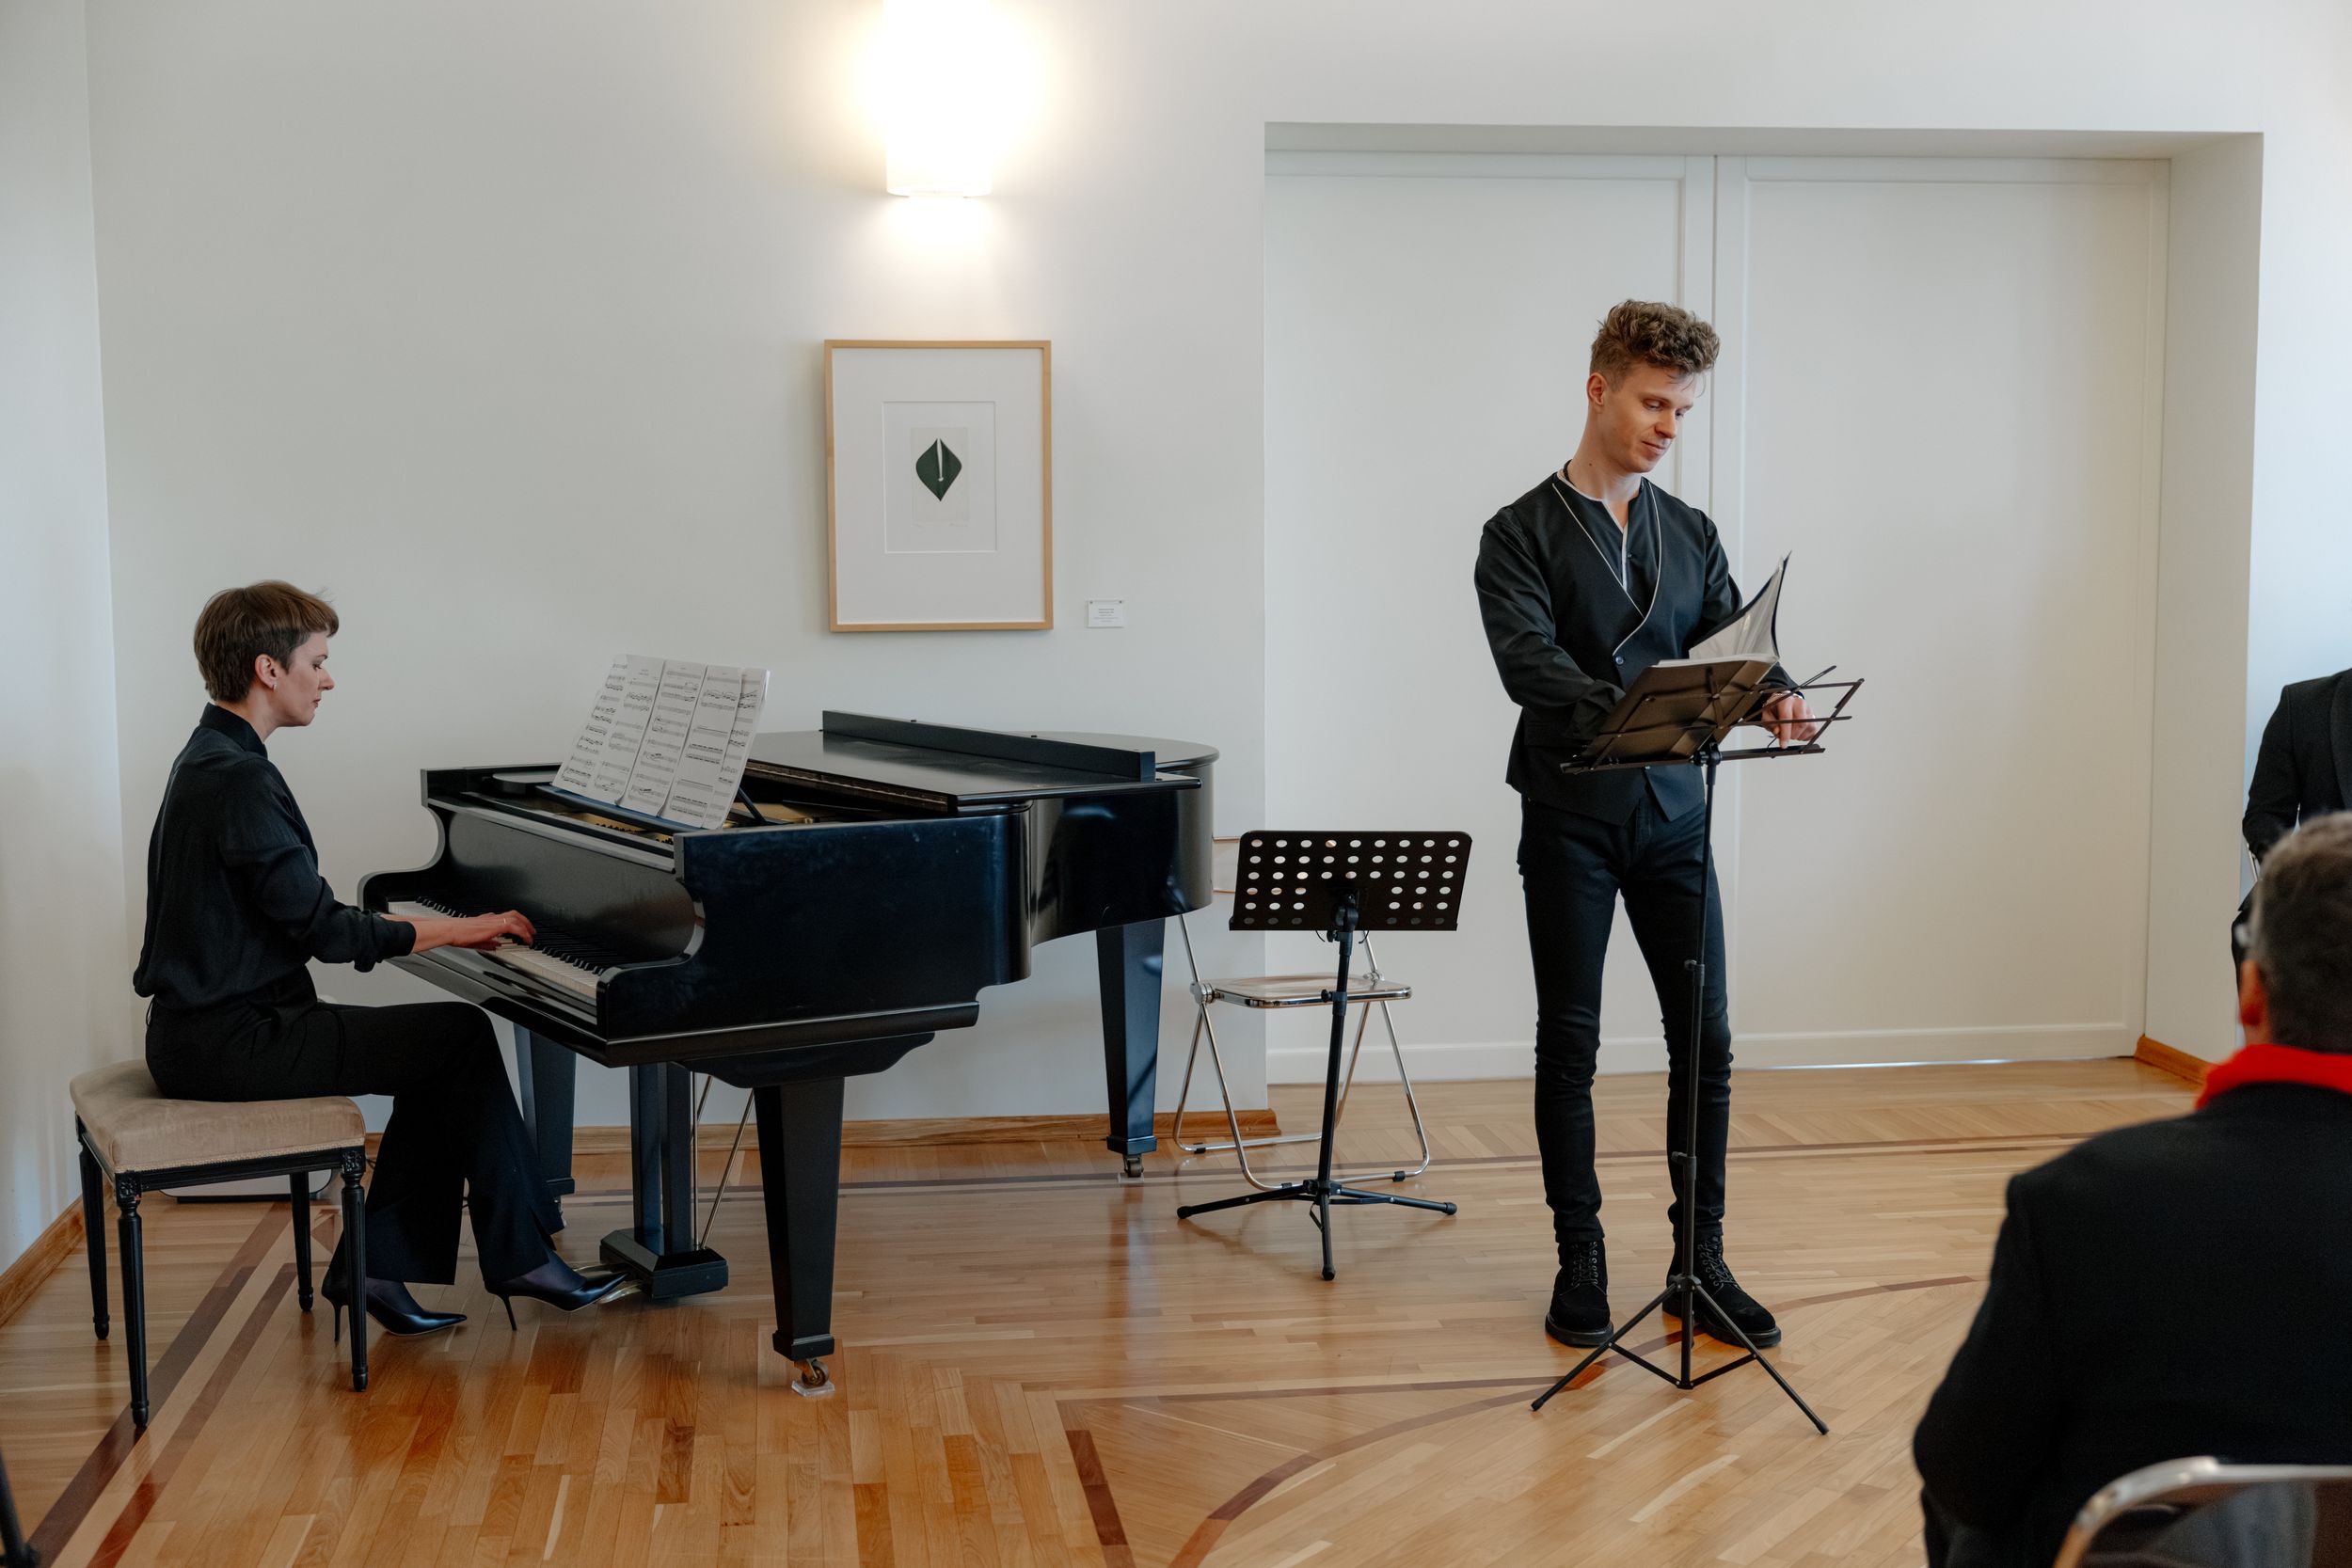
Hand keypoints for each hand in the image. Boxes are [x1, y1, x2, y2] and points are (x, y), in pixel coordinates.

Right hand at [404, 910, 535, 953]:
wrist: (449, 930)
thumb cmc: (457, 934)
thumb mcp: (476, 940)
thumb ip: (488, 942)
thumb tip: (497, 945)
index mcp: (487, 920)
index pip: (506, 917)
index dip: (516, 921)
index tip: (522, 928)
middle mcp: (491, 918)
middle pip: (514, 914)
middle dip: (525, 922)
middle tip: (532, 930)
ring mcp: (493, 920)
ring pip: (516, 918)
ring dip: (526, 926)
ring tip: (531, 935)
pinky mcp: (493, 925)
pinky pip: (513, 926)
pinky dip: (522, 932)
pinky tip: (525, 938)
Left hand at [1758, 691, 1823, 745]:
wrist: (1781, 704)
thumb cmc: (1774, 710)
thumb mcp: (1766, 715)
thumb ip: (1770, 724)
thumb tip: (1778, 732)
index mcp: (1786, 700)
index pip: (1787, 718)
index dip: (1785, 733)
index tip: (1783, 745)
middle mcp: (1799, 703)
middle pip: (1801, 724)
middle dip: (1793, 735)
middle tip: (1786, 738)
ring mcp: (1809, 709)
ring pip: (1810, 727)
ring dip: (1799, 736)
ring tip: (1791, 734)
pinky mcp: (1814, 716)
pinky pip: (1814, 730)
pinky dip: (1806, 736)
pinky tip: (1798, 734)